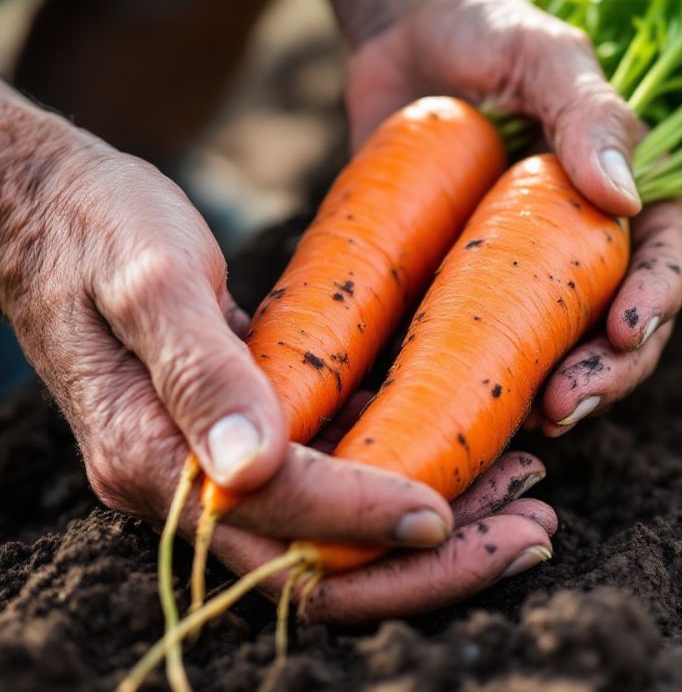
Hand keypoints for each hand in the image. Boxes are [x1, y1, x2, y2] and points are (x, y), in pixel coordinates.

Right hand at [0, 108, 552, 614]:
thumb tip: (251, 469)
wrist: (52, 212)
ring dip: (439, 526)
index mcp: (157, 458)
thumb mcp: (150, 280)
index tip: (449, 511)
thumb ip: (200, 373)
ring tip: (528, 497)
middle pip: (320, 565)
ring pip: (339, 536)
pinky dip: (411, 473)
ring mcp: (221, 468)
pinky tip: (477, 449)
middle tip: (532, 530)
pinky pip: (338, 482)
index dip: (367, 522)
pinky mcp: (251, 438)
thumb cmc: (97, 230)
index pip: (279, 522)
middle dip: (431, 563)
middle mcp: (190, 484)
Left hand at [343, 0, 681, 432]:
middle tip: (568, 404)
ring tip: (531, 421)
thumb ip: (589, 114)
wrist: (399, 37)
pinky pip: (484, 348)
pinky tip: (463, 412)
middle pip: (622, 329)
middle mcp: (585, 243)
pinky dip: (481, 387)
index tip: (625, 331)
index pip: (667, 257)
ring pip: (560, 354)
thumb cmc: (486, 29)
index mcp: (627, 191)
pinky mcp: (466, 290)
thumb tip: (627, 199)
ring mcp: (526, 273)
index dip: (657, 302)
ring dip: (555, 396)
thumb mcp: (545, 53)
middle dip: (608, 375)